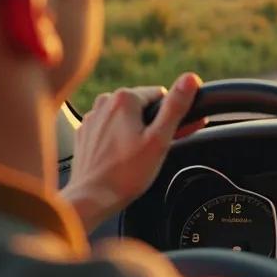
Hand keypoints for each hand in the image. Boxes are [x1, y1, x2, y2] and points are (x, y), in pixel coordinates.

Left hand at [62, 72, 203, 233]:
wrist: (91, 198)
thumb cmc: (126, 174)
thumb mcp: (159, 140)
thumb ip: (176, 107)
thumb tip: (190, 79)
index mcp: (124, 98)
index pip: (161, 96)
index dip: (171, 116)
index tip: (172, 135)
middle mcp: (105, 102)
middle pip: (142, 106)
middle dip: (153, 124)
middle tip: (156, 150)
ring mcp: (93, 118)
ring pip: (125, 118)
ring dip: (135, 131)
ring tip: (137, 157)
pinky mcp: (85, 134)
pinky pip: (109, 129)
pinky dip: (118, 139)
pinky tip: (121, 158)